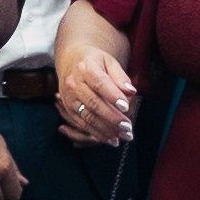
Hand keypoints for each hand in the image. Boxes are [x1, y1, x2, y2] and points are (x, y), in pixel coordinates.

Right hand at [53, 3, 135, 148]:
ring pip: (87, 117)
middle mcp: (74, 83)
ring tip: (123, 136)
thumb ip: (121, 77)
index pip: (100, 83)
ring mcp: (69, 97)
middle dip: (112, 118)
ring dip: (106, 130)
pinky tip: (111, 139)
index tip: (127, 107)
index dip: (113, 96)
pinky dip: (97, 134)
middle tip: (128, 127)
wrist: (71, 60)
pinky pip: (82, 124)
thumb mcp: (109, 61)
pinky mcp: (68, 109)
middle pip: (93, 103)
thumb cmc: (94, 61)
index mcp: (85, 68)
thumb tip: (131, 92)